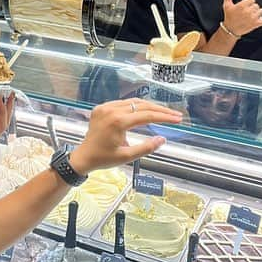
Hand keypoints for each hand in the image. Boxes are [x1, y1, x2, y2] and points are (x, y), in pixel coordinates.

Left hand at [68, 99, 182, 174]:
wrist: (83, 156)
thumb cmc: (104, 159)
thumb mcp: (127, 156)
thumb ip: (146, 147)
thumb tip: (163, 139)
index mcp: (118, 122)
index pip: (147, 115)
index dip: (164, 117)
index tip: (177, 119)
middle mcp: (111, 110)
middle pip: (142, 105)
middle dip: (160, 110)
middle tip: (175, 115)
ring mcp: (105, 107)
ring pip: (134, 102)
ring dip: (150, 107)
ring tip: (164, 113)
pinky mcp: (102, 107)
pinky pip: (123, 103)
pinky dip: (136, 106)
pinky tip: (146, 111)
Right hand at [221, 0, 261, 36]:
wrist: (230, 29)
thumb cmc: (229, 17)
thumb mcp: (226, 6)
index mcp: (242, 5)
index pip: (252, 0)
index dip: (248, 3)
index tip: (243, 8)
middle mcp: (249, 11)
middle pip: (257, 5)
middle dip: (252, 9)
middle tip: (245, 14)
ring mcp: (253, 18)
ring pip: (261, 11)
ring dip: (257, 14)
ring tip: (250, 18)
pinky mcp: (257, 24)